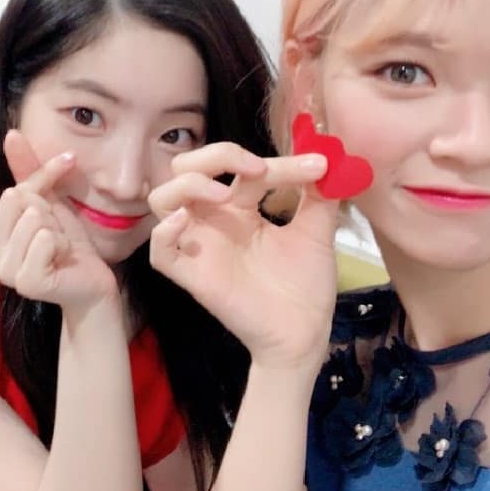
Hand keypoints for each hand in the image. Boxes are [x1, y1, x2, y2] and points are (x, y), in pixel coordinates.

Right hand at [0, 130, 118, 311]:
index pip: (15, 189)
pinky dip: (62, 244)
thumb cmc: (67, 242)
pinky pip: (45, 239)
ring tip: (58, 249)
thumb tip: (11, 134)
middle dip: (49, 213)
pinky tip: (62, 260)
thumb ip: (28, 172)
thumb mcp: (48, 202)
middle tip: (55, 236)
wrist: (90, 280)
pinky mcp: (25, 282)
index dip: (44, 190)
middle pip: (21, 202)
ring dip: (57, 231)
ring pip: (34, 219)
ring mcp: (5, 271)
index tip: (57, 202)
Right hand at [148, 142, 338, 369]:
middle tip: (256, 170)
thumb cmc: (304, 285)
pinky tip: (185, 223)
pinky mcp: (192, 277)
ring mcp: (199, 247)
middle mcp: (213, 220)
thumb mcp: (316, 233)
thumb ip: (318, 196)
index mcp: (239, 207)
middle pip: (186, 169)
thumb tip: (329, 158)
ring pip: (162, 200)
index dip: (277, 161)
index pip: (241, 168)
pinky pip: (160, 253)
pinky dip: (164, 233)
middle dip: (215, 157)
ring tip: (223, 195)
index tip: (316, 166)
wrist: (304, 334)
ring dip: (188, 186)